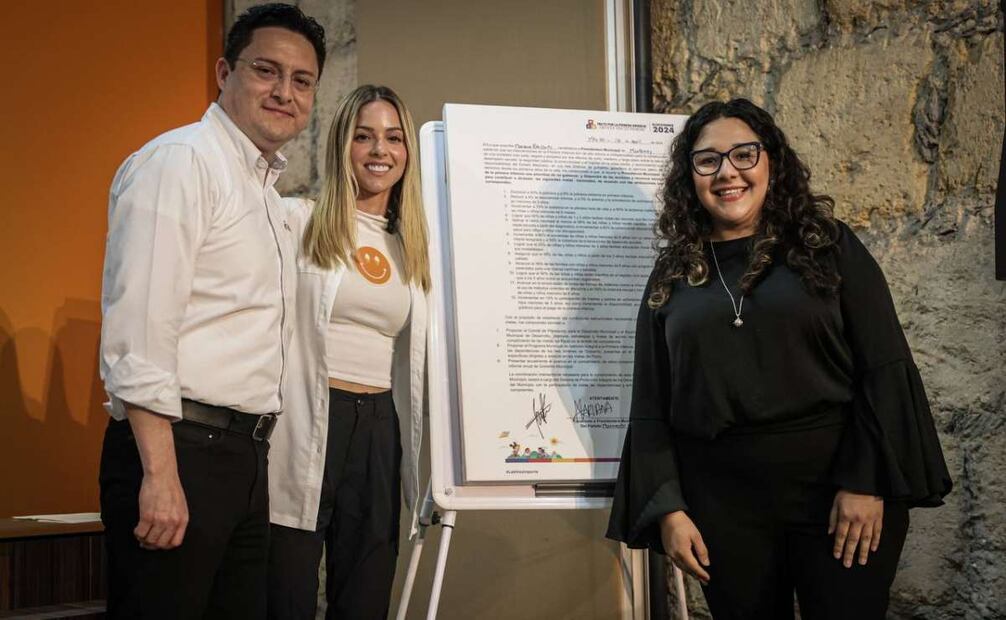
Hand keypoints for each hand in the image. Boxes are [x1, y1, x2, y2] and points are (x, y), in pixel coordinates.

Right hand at [124, 405, 189, 549]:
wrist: (162, 476)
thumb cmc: (170, 488)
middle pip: (161, 544)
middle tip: (147, 541)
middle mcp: (173, 522)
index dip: (165, 545)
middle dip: (153, 544)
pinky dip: (137, 533)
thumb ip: (176, 519)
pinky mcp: (147, 516)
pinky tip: (138, 528)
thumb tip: (168, 532)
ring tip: (141, 534)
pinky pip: (140, 533)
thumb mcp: (180, 506)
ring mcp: (160, 520)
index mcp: (182, 520)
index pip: (175, 542)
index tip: (159, 543)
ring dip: (143, 539)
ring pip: (150, 540)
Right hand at [660, 511, 709, 583]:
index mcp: (683, 551)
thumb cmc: (682, 523)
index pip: (693, 567)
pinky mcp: (667, 550)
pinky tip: (687, 566)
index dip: (701, 574)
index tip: (707, 578)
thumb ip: (701, 550)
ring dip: (689, 572)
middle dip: (696, 575)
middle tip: (705, 581)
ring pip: (680, 566)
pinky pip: (676, 561)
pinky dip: (683, 566)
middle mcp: (675, 554)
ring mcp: (670, 553)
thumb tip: (706, 563)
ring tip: (697, 576)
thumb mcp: (696, 535)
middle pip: (686, 569)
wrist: (668, 516)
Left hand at [829, 489, 882, 567]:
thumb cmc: (848, 492)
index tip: (837, 556)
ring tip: (862, 562)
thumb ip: (833, 518)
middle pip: (853, 540)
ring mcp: (869, 520)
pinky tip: (873, 549)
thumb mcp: (836, 502)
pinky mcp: (879, 518)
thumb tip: (830, 533)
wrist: (865, 482)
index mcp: (846, 516)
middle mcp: (858, 520)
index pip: (841, 535)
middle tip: (847, 565)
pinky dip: (876, 541)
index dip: (838, 547)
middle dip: (850, 553)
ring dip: (864, 552)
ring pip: (866, 539)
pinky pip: (878, 532)